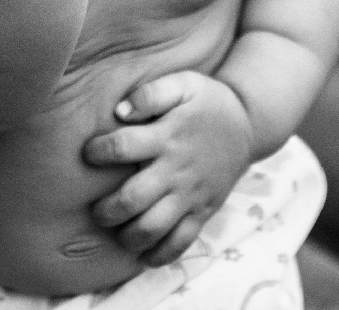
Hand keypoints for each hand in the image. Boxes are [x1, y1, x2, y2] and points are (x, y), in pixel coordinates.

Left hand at [82, 71, 254, 265]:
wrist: (250, 124)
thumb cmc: (207, 102)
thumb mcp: (184, 84)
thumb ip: (151, 93)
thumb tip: (120, 111)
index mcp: (168, 136)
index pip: (123, 147)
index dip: (98, 151)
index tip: (89, 153)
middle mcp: (177, 169)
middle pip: (133, 199)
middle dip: (105, 209)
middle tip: (96, 208)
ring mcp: (191, 195)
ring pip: (153, 228)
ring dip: (127, 235)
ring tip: (117, 229)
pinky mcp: (203, 212)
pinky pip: (180, 243)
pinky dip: (157, 255)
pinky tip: (141, 253)